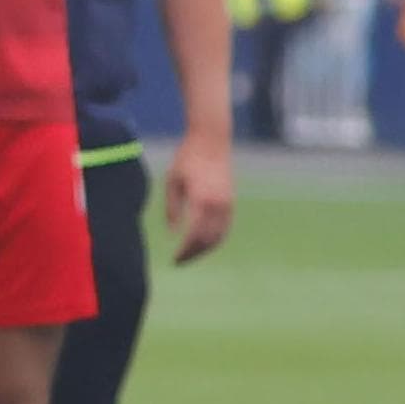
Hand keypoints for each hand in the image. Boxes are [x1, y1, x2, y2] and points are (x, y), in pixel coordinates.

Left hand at [165, 137, 234, 263]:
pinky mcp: (231, 202)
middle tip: (179, 262)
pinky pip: (225, 228)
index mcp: (202, 200)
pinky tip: (203, 244)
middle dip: (194, 254)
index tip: (174, 259)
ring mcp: (227, 204)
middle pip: (208, 240)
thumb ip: (172, 208)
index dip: (185, 251)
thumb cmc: (187, 159)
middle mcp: (218, 205)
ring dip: (205, 250)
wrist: (211, 141)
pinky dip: (215, 240)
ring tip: (189, 256)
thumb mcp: (172, 181)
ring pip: (219, 237)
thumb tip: (173, 233)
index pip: (194, 235)